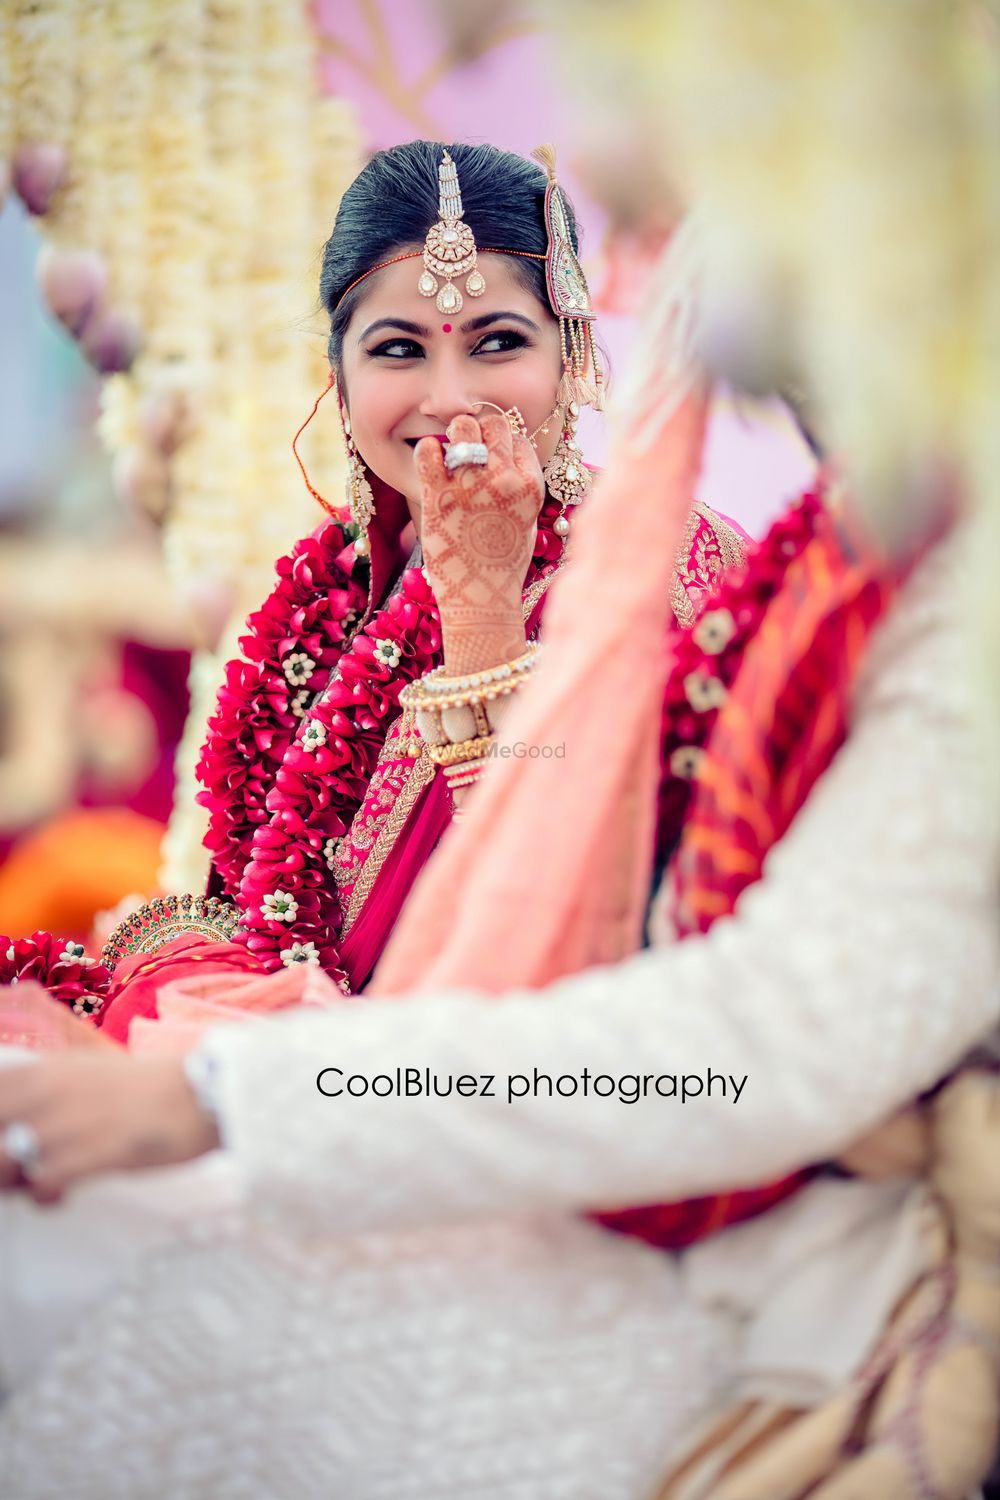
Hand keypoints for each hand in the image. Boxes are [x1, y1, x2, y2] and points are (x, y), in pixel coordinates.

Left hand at [0, 1052, 219, 1202]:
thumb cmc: (147, 1088)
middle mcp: (45, 1092)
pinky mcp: (89, 1154)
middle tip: (22, 1167)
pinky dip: (45, 1197)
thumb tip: (18, 1123)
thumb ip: (47, 1093)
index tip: (9, 1137)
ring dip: (15, 1181)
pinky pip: (39, 1187)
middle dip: (1, 1159)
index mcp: (43, 1069)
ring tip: (39, 1181)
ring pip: (2, 1164)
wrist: (200, 1095)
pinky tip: (65, 1193)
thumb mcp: (87, 1074)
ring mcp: (65, 1123)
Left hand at [415, 412, 543, 674]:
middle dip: (482, 432)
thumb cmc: (503, 567)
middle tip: (471, 451)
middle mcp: (504, 480)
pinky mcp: (438, 496)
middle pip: (494, 424)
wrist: (481, 602)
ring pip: (464, 427)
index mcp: (530, 487)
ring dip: (457, 434)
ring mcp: (470, 486)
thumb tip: (507, 458)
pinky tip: (431, 460)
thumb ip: (520, 488)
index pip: (519, 440)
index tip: (495, 462)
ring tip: (451, 454)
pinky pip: (429, 451)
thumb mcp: (527, 522)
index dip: (505, 447)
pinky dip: (428, 450)